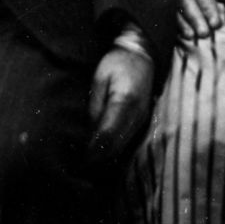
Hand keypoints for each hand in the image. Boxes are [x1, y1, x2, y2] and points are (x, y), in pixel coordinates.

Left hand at [87, 47, 153, 163]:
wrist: (141, 56)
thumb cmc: (116, 64)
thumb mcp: (99, 79)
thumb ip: (95, 106)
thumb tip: (90, 131)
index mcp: (125, 100)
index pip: (108, 133)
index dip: (95, 149)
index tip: (82, 159)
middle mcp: (137, 114)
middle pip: (117, 144)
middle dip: (99, 158)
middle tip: (81, 167)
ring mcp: (142, 119)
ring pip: (123, 145)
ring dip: (107, 156)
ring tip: (88, 164)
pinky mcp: (143, 121)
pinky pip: (128, 140)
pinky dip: (115, 149)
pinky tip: (102, 153)